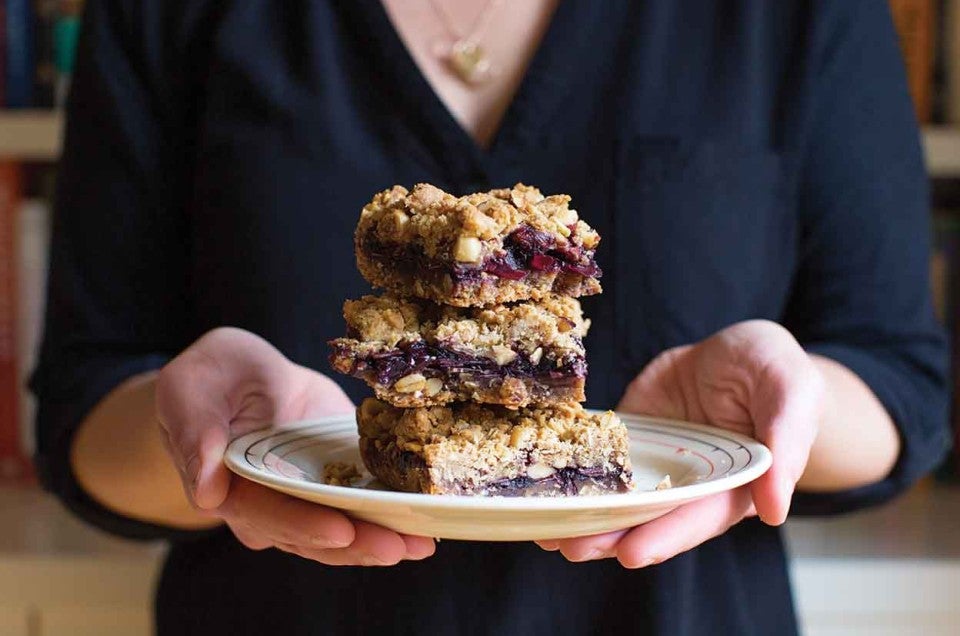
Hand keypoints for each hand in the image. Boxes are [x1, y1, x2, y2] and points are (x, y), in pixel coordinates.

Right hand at [156, 327, 434, 565]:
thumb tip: (207, 493)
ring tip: (421, 544)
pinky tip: (424, 518)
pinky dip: (391, 511)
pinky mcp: (336, 477)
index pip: (268, 515)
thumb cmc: (209, 379)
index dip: (304, 525)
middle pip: (314, 533)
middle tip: (401, 546)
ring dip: (382, 537)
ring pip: (343, 528)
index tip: (341, 532)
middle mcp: (272, 503)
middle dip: (358, 542)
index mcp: (231, 489)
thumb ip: (196, 434)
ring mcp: (307, 495)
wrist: (242, 373)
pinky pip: (363, 500)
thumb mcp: (190, 391)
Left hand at [537, 320, 824, 566]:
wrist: (737, 348)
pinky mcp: (627, 439)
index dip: (665, 536)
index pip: (697, 518)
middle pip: (648, 518)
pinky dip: (570, 475)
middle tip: (572, 547)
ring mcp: (654, 463)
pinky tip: (540, 487)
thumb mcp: (793, 393)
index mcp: (733, 486)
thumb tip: (774, 511)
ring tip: (547, 532)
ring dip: (583, 516)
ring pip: (617, 497)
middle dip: (610, 535)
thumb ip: (788, 444)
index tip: (630, 553)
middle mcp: (688, 484)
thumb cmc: (776, 371)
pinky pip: (596, 458)